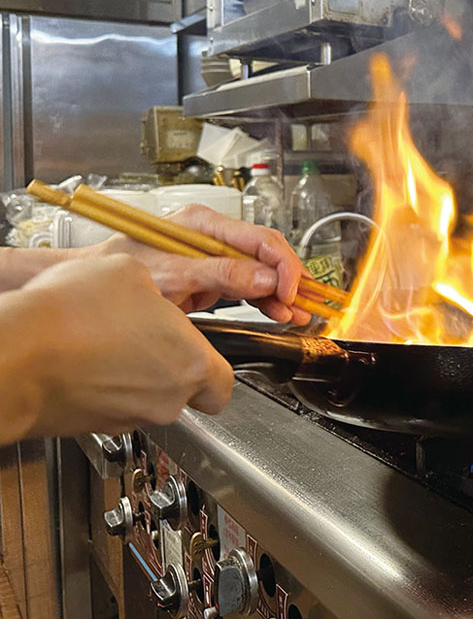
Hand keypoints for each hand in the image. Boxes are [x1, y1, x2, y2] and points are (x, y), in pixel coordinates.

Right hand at [0, 254, 233, 440]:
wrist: (14, 354)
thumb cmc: (72, 317)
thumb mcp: (131, 272)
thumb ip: (158, 288)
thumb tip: (151, 289)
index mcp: (190, 362)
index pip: (225, 384)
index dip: (216, 366)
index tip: (205, 349)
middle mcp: (166, 398)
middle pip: (187, 392)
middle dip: (175, 367)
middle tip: (154, 339)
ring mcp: (128, 416)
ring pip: (150, 399)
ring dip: (138, 374)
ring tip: (111, 340)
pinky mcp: (93, 425)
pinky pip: (114, 404)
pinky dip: (108, 384)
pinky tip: (88, 355)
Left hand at [95, 205, 310, 324]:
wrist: (94, 285)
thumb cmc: (119, 271)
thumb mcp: (171, 275)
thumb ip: (218, 274)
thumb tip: (262, 277)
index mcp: (203, 224)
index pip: (258, 239)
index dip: (281, 266)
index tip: (289, 291)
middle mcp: (213, 235)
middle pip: (266, 253)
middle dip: (289, 279)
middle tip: (304, 303)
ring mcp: (213, 255)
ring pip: (261, 271)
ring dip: (281, 292)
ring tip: (299, 313)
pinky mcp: (212, 275)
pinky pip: (248, 285)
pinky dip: (266, 299)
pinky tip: (281, 311)